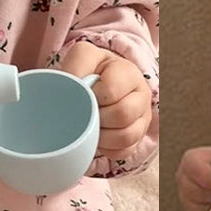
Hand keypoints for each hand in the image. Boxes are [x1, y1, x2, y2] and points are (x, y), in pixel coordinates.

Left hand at [59, 40, 152, 159]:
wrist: (100, 80)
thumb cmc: (91, 70)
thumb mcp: (82, 58)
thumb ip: (76, 68)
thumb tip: (67, 96)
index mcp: (128, 72)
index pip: (112, 90)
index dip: (93, 97)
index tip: (83, 96)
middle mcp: (142, 94)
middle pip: (122, 115)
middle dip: (97, 118)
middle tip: (85, 113)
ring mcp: (143, 118)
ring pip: (126, 137)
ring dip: (102, 136)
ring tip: (89, 127)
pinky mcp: (139, 137)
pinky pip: (125, 151)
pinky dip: (107, 149)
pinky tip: (98, 138)